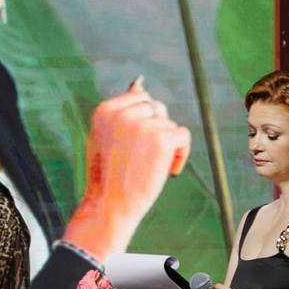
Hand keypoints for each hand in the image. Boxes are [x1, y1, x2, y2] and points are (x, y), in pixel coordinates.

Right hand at [62, 78, 193, 257]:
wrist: (109, 206)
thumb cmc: (108, 175)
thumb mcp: (105, 137)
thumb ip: (121, 111)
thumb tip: (139, 82)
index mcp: (105, 110)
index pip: (140, 98)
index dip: (142, 122)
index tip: (129, 146)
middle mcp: (122, 113)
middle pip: (157, 108)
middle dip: (156, 130)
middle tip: (139, 158)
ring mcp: (142, 125)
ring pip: (170, 124)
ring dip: (166, 145)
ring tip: (148, 167)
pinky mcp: (162, 139)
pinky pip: (183, 136)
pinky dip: (180, 155)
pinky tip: (165, 170)